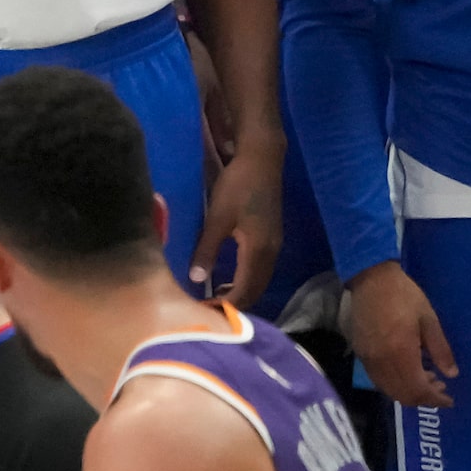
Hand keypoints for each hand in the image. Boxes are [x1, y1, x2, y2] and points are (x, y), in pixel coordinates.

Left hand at [190, 138, 282, 308]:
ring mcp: (274, 244)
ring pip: (260, 279)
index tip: (203, 310)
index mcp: (259, 251)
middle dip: (235, 303)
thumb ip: (207, 249)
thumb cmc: (238, 186)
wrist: (262, 160)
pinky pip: (260, 268)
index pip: (245, 290)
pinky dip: (245, 279)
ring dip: (241, 291)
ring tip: (215, 296)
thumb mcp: (218, 218)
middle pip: (256, 290)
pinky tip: (228, 276)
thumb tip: (196, 279)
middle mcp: (272, 252)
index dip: (225, 304)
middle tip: (208, 308)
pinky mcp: (271, 236)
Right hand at [346, 260, 457, 408]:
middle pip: (402, 394)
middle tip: (440, 388)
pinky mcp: (360, 353)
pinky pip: (378, 379)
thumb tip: (451, 374)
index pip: (418, 389)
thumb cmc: (404, 295)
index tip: (449, 399)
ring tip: (425, 379)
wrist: (371, 279)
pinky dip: (394, 384)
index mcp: (401, 352)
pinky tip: (406, 372)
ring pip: (388, 389)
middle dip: (423, 398)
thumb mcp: (429, 319)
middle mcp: (382, 360)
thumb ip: (440, 349)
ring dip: (408, 392)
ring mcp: (368, 358)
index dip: (435, 399)